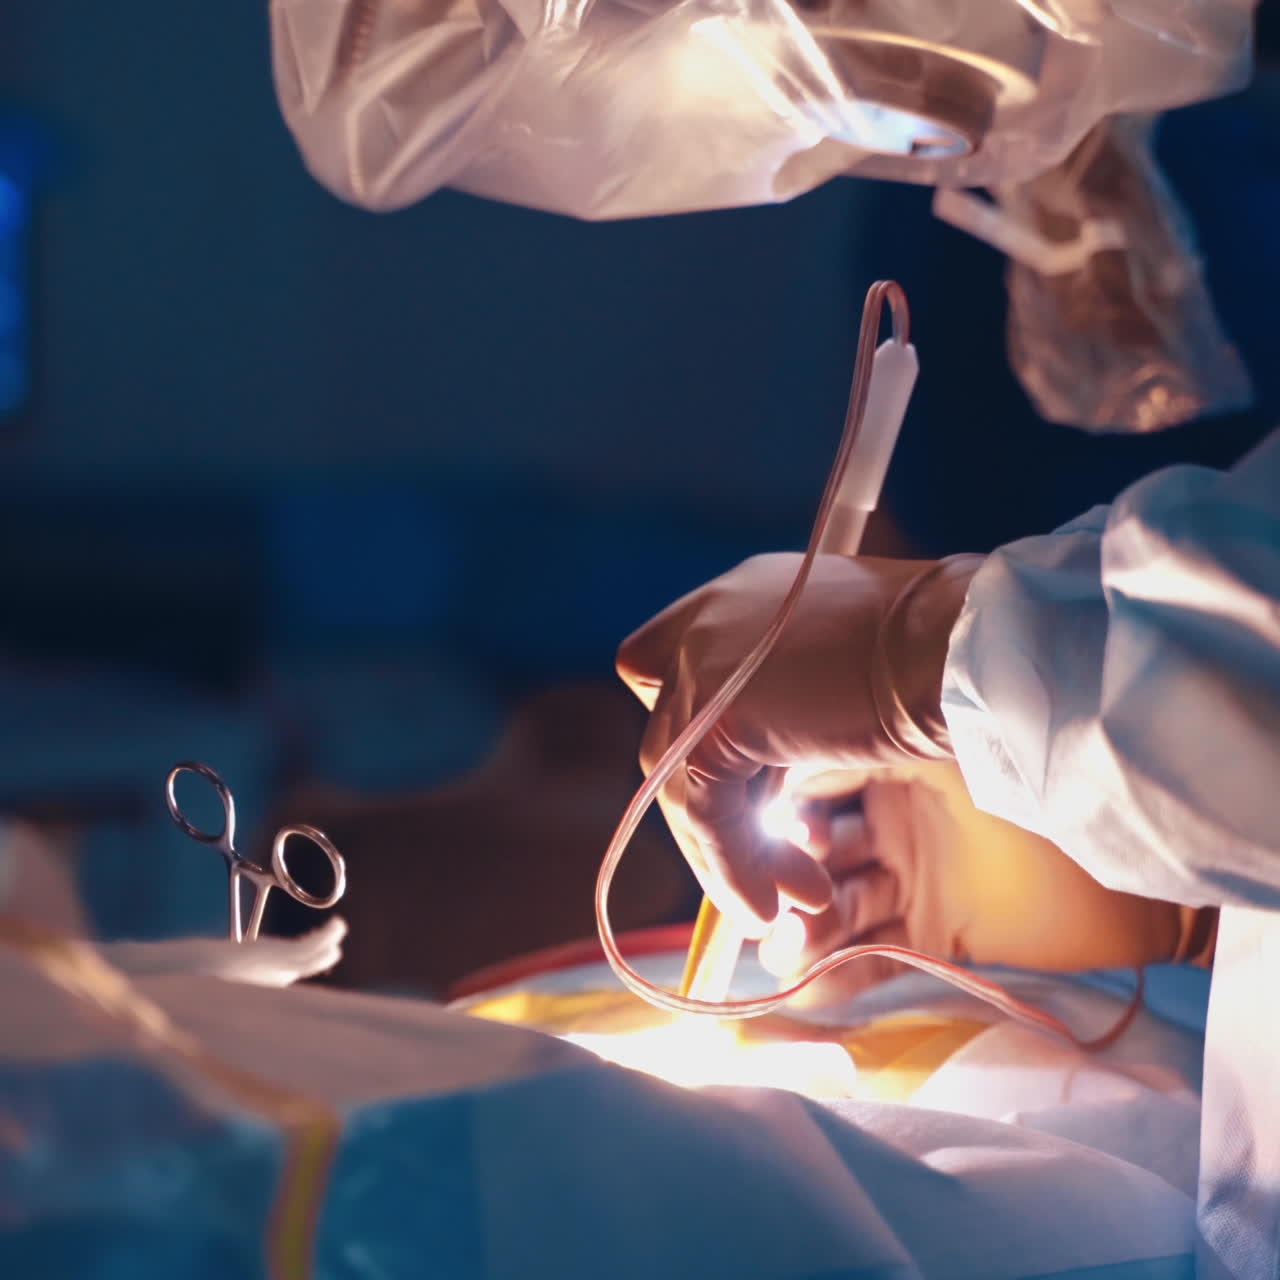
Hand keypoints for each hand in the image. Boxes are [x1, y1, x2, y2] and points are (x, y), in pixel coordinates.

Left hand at [616, 552, 981, 928]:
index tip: (737, 788)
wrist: (965, 649)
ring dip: (729, 856)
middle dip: (713, 809)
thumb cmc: (936, 660)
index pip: (658, 665)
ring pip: (682, 783)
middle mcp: (708, 620)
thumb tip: (768, 793)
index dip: (685, 730)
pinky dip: (732, 867)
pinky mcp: (715, 718)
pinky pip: (706, 814)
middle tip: (769, 864)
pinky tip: (770, 905)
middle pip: (667, 734)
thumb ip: (789, 710)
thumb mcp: (843, 674)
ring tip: (788, 902)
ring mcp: (703, 663)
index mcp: (740, 598)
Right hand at [759, 762, 1183, 1004]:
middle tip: (771, 912)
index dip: (789, 819)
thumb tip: (784, 780)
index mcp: (891, 764)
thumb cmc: (1044, 786)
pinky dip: (839, 975)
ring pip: (838, 908)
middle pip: (816, 856)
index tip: (783, 838)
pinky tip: (805, 987)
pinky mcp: (937, 935)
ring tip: (784, 954)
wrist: (1139, 869)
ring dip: (806, 932)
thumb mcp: (950, 757)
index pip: (812, 790)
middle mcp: (892, 821)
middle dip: (788, 882)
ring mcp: (913, 881)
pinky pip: (874, 956)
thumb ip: (869, 757)